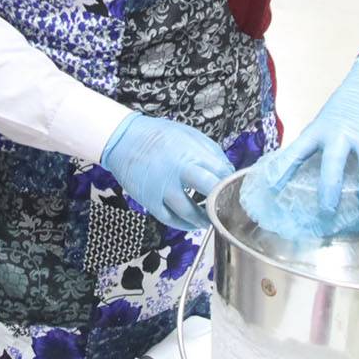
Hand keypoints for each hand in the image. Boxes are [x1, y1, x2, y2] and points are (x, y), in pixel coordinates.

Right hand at [99, 113, 234, 233]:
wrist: (124, 139)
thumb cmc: (159, 135)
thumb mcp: (190, 134)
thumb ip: (210, 152)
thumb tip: (227, 172)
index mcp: (191, 153)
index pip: (221, 172)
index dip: (231, 183)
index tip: (234, 189)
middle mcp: (178, 171)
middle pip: (209, 191)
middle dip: (221, 201)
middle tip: (226, 208)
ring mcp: (163, 188)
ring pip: (189, 212)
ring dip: (203, 219)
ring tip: (210, 219)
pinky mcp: (150, 200)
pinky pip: (170, 219)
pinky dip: (183, 224)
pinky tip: (191, 223)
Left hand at [256, 52, 358, 219]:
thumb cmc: (348, 106)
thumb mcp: (325, 121)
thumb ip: (313, 144)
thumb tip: (289, 172)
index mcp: (322, 129)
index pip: (298, 150)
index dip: (284, 169)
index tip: (273, 187)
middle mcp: (344, 132)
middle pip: (334, 161)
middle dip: (330, 186)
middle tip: (327, 209)